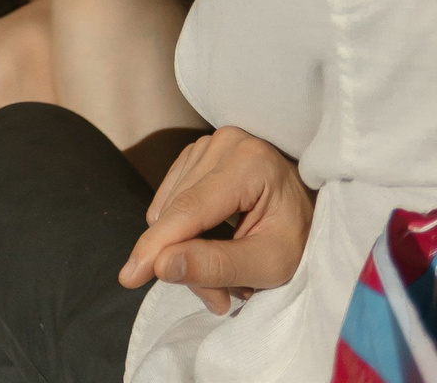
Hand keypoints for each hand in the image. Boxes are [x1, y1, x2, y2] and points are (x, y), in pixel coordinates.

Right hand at [119, 127, 314, 315]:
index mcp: (248, 163)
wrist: (311, 212)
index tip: (130, 276)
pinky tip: (212, 247)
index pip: (190, 209)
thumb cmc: (299, 239)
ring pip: (170, 208)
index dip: (158, 245)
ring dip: (186, 251)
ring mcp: (208, 143)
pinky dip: (184, 233)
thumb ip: (218, 265)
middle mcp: (224, 142)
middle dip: (187, 261)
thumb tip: (162, 265)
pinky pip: (171, 199)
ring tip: (225, 277)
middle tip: (220, 299)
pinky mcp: (198, 153)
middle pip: (177, 212)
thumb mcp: (271, 264)